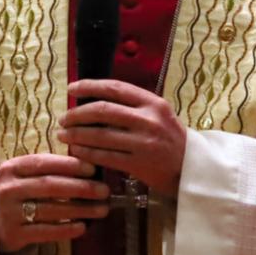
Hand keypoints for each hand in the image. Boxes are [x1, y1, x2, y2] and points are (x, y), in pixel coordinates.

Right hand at [0, 153, 107, 252]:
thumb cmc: (15, 195)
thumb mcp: (23, 177)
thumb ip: (47, 170)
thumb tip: (88, 168)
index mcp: (11, 168)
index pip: (44, 163)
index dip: (70, 165)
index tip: (93, 169)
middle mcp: (7, 189)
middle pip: (50, 186)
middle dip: (81, 188)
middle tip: (104, 191)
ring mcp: (8, 213)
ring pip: (50, 210)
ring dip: (80, 209)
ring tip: (101, 209)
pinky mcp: (12, 235)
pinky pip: (45, 232)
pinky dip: (66, 229)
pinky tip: (83, 227)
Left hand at [59, 79, 187, 196]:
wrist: (192, 169)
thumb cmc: (169, 139)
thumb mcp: (158, 114)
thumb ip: (132, 105)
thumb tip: (93, 98)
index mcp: (153, 103)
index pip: (115, 88)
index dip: (89, 86)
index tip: (71, 88)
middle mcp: (149, 120)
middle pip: (102, 110)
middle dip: (77, 114)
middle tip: (63, 118)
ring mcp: (144, 143)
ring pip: (100, 134)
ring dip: (76, 134)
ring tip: (63, 134)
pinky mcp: (139, 164)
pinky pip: (104, 156)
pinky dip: (86, 153)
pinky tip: (76, 150)